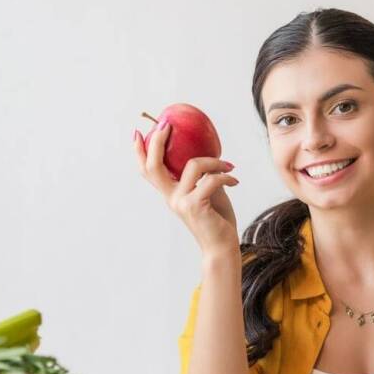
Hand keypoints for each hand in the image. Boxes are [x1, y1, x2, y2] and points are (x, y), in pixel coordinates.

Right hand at [134, 123, 239, 257]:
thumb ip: (203, 177)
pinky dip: (226, 177)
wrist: (222, 248)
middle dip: (157, 141)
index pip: (148, 171)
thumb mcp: (208, 194)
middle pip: (153, 165)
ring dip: (214, 161)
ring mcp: (181, 202)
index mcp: (170, 194)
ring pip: (193, 166)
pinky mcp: (195, 206)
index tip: (138, 132)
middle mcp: (171, 198)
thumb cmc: (217, 221)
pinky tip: (234, 181)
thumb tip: (210, 155)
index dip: (140, 151)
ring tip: (228, 167)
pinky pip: (211, 180)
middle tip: (168, 125)